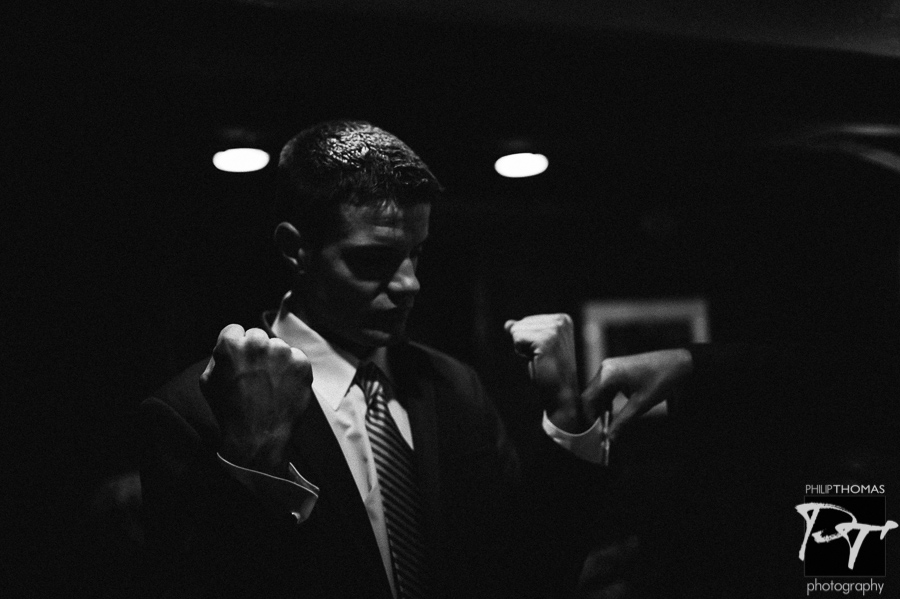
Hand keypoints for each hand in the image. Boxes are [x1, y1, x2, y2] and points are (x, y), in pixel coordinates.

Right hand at [200, 324, 312, 473]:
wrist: (258, 438)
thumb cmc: (229, 411)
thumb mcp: (208, 382)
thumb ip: (217, 358)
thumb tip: (229, 346)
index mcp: (232, 344)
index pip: (235, 331)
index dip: (236, 346)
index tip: (239, 361)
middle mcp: (258, 343)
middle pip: (257, 337)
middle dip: (256, 351)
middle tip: (255, 375)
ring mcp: (282, 352)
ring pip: (278, 347)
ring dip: (275, 360)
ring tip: (270, 384)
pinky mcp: (301, 363)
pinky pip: (296, 358)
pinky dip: (292, 370)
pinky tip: (283, 387)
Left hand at [504, 314, 584, 431]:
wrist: (560, 392)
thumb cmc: (548, 370)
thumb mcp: (534, 346)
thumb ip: (522, 331)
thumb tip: (507, 324)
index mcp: (562, 319)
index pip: (527, 320)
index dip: (529, 339)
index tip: (544, 352)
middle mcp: (561, 321)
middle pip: (521, 323)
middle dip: (525, 343)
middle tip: (542, 357)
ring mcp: (555, 329)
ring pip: (517, 330)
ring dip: (524, 349)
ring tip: (540, 359)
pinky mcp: (546, 339)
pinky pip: (517, 338)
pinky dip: (521, 352)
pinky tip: (537, 360)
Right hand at [580, 349, 692, 441]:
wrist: (679, 363)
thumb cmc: (661, 379)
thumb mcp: (641, 404)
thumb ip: (623, 421)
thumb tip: (611, 436)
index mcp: (608, 374)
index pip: (587, 398)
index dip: (589, 415)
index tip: (596, 429)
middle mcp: (606, 368)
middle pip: (591, 393)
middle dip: (595, 411)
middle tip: (602, 427)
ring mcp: (612, 366)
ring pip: (598, 389)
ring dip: (601, 405)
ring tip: (608, 420)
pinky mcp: (618, 367)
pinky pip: (606, 384)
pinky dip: (608, 397)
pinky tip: (614, 409)